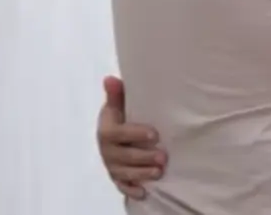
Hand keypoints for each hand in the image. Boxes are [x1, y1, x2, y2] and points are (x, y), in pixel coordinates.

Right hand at [97, 75, 166, 199]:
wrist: (113, 135)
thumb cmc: (121, 117)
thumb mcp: (118, 105)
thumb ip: (116, 94)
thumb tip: (110, 78)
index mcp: (106, 130)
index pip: (116, 134)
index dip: (135, 134)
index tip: (155, 134)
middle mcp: (107, 150)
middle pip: (122, 157)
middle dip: (143, 158)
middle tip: (163, 157)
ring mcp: (111, 165)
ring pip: (124, 173)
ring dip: (141, 174)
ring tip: (159, 172)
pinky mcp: (117, 177)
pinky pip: (122, 186)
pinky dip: (132, 190)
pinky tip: (143, 192)